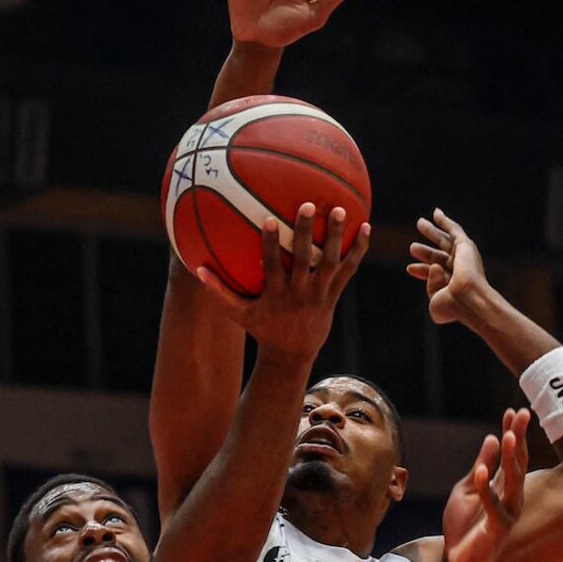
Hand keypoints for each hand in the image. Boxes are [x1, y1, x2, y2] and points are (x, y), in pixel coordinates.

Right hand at [191, 205, 372, 360]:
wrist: (292, 355)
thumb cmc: (263, 329)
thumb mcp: (239, 314)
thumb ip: (219, 292)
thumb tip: (197, 269)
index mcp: (277, 294)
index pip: (274, 265)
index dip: (272, 244)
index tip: (270, 220)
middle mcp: (300, 292)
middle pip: (305, 259)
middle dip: (306, 233)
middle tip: (308, 205)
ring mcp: (319, 294)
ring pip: (330, 262)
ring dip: (335, 235)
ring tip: (339, 209)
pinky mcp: (334, 295)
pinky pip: (348, 270)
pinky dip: (358, 249)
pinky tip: (365, 227)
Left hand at [406, 209, 495, 326]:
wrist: (468, 299)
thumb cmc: (452, 306)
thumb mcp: (435, 300)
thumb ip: (431, 286)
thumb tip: (433, 266)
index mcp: (453, 285)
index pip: (434, 274)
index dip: (422, 270)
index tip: (409, 268)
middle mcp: (460, 270)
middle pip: (439, 257)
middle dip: (426, 252)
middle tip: (413, 248)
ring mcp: (463, 257)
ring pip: (444, 241)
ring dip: (432, 232)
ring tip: (419, 223)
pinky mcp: (465, 246)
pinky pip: (454, 229)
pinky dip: (445, 221)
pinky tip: (436, 213)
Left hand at [439, 409, 530, 561]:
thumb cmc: (462, 528)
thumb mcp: (466, 489)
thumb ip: (480, 466)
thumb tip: (491, 438)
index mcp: (503, 487)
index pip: (511, 455)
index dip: (512, 432)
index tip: (513, 410)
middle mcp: (511, 498)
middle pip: (518, 462)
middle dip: (519, 438)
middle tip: (522, 413)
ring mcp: (507, 513)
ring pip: (513, 482)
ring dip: (510, 458)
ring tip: (507, 435)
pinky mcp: (498, 529)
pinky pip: (493, 506)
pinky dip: (486, 488)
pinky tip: (481, 471)